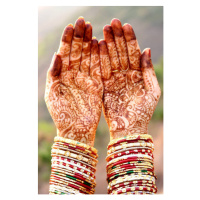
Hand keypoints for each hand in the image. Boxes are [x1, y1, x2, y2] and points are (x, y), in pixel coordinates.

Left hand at [45, 17, 102, 145]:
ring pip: (88, 57)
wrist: (76, 130)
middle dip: (80, 37)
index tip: (71, 26)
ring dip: (90, 43)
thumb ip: (54, 74)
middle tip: (84, 22)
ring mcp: (86, 78)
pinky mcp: (96, 84)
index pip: (65, 53)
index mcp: (62, 75)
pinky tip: (100, 45)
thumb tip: (57, 56)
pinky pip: (98, 68)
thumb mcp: (53, 94)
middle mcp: (74, 74)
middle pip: (77, 52)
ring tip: (92, 29)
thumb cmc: (62, 114)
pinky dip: (99, 57)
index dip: (67, 39)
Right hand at [99, 19, 160, 139]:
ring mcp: (114, 79)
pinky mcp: (104, 86)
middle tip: (112, 22)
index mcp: (137, 74)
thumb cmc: (143, 113)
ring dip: (107, 44)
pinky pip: (101, 70)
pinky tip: (97, 46)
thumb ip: (148, 71)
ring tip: (104, 30)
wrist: (129, 129)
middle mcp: (125, 75)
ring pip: (110, 58)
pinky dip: (99, 59)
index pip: (133, 52)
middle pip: (120, 52)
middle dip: (117, 37)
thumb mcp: (151, 91)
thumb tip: (147, 50)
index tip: (125, 25)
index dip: (129, 39)